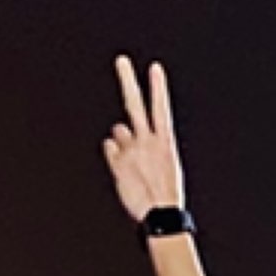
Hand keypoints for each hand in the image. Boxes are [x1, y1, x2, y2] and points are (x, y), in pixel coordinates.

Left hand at [102, 54, 188, 225]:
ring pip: (119, 130)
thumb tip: (116, 129)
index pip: (161, 108)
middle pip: (135, 104)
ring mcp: (131, 150)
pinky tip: (126, 169)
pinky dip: (114, 153)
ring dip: (122, 139)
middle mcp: (147, 141)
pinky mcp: (118, 161)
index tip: (155, 68)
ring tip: (135, 161)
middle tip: (121, 60)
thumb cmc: (164, 192)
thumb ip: (140, 143)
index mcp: (165, 141)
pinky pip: (110, 147)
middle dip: (128, 80)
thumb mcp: (163, 164)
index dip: (158, 87)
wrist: (161, 215)